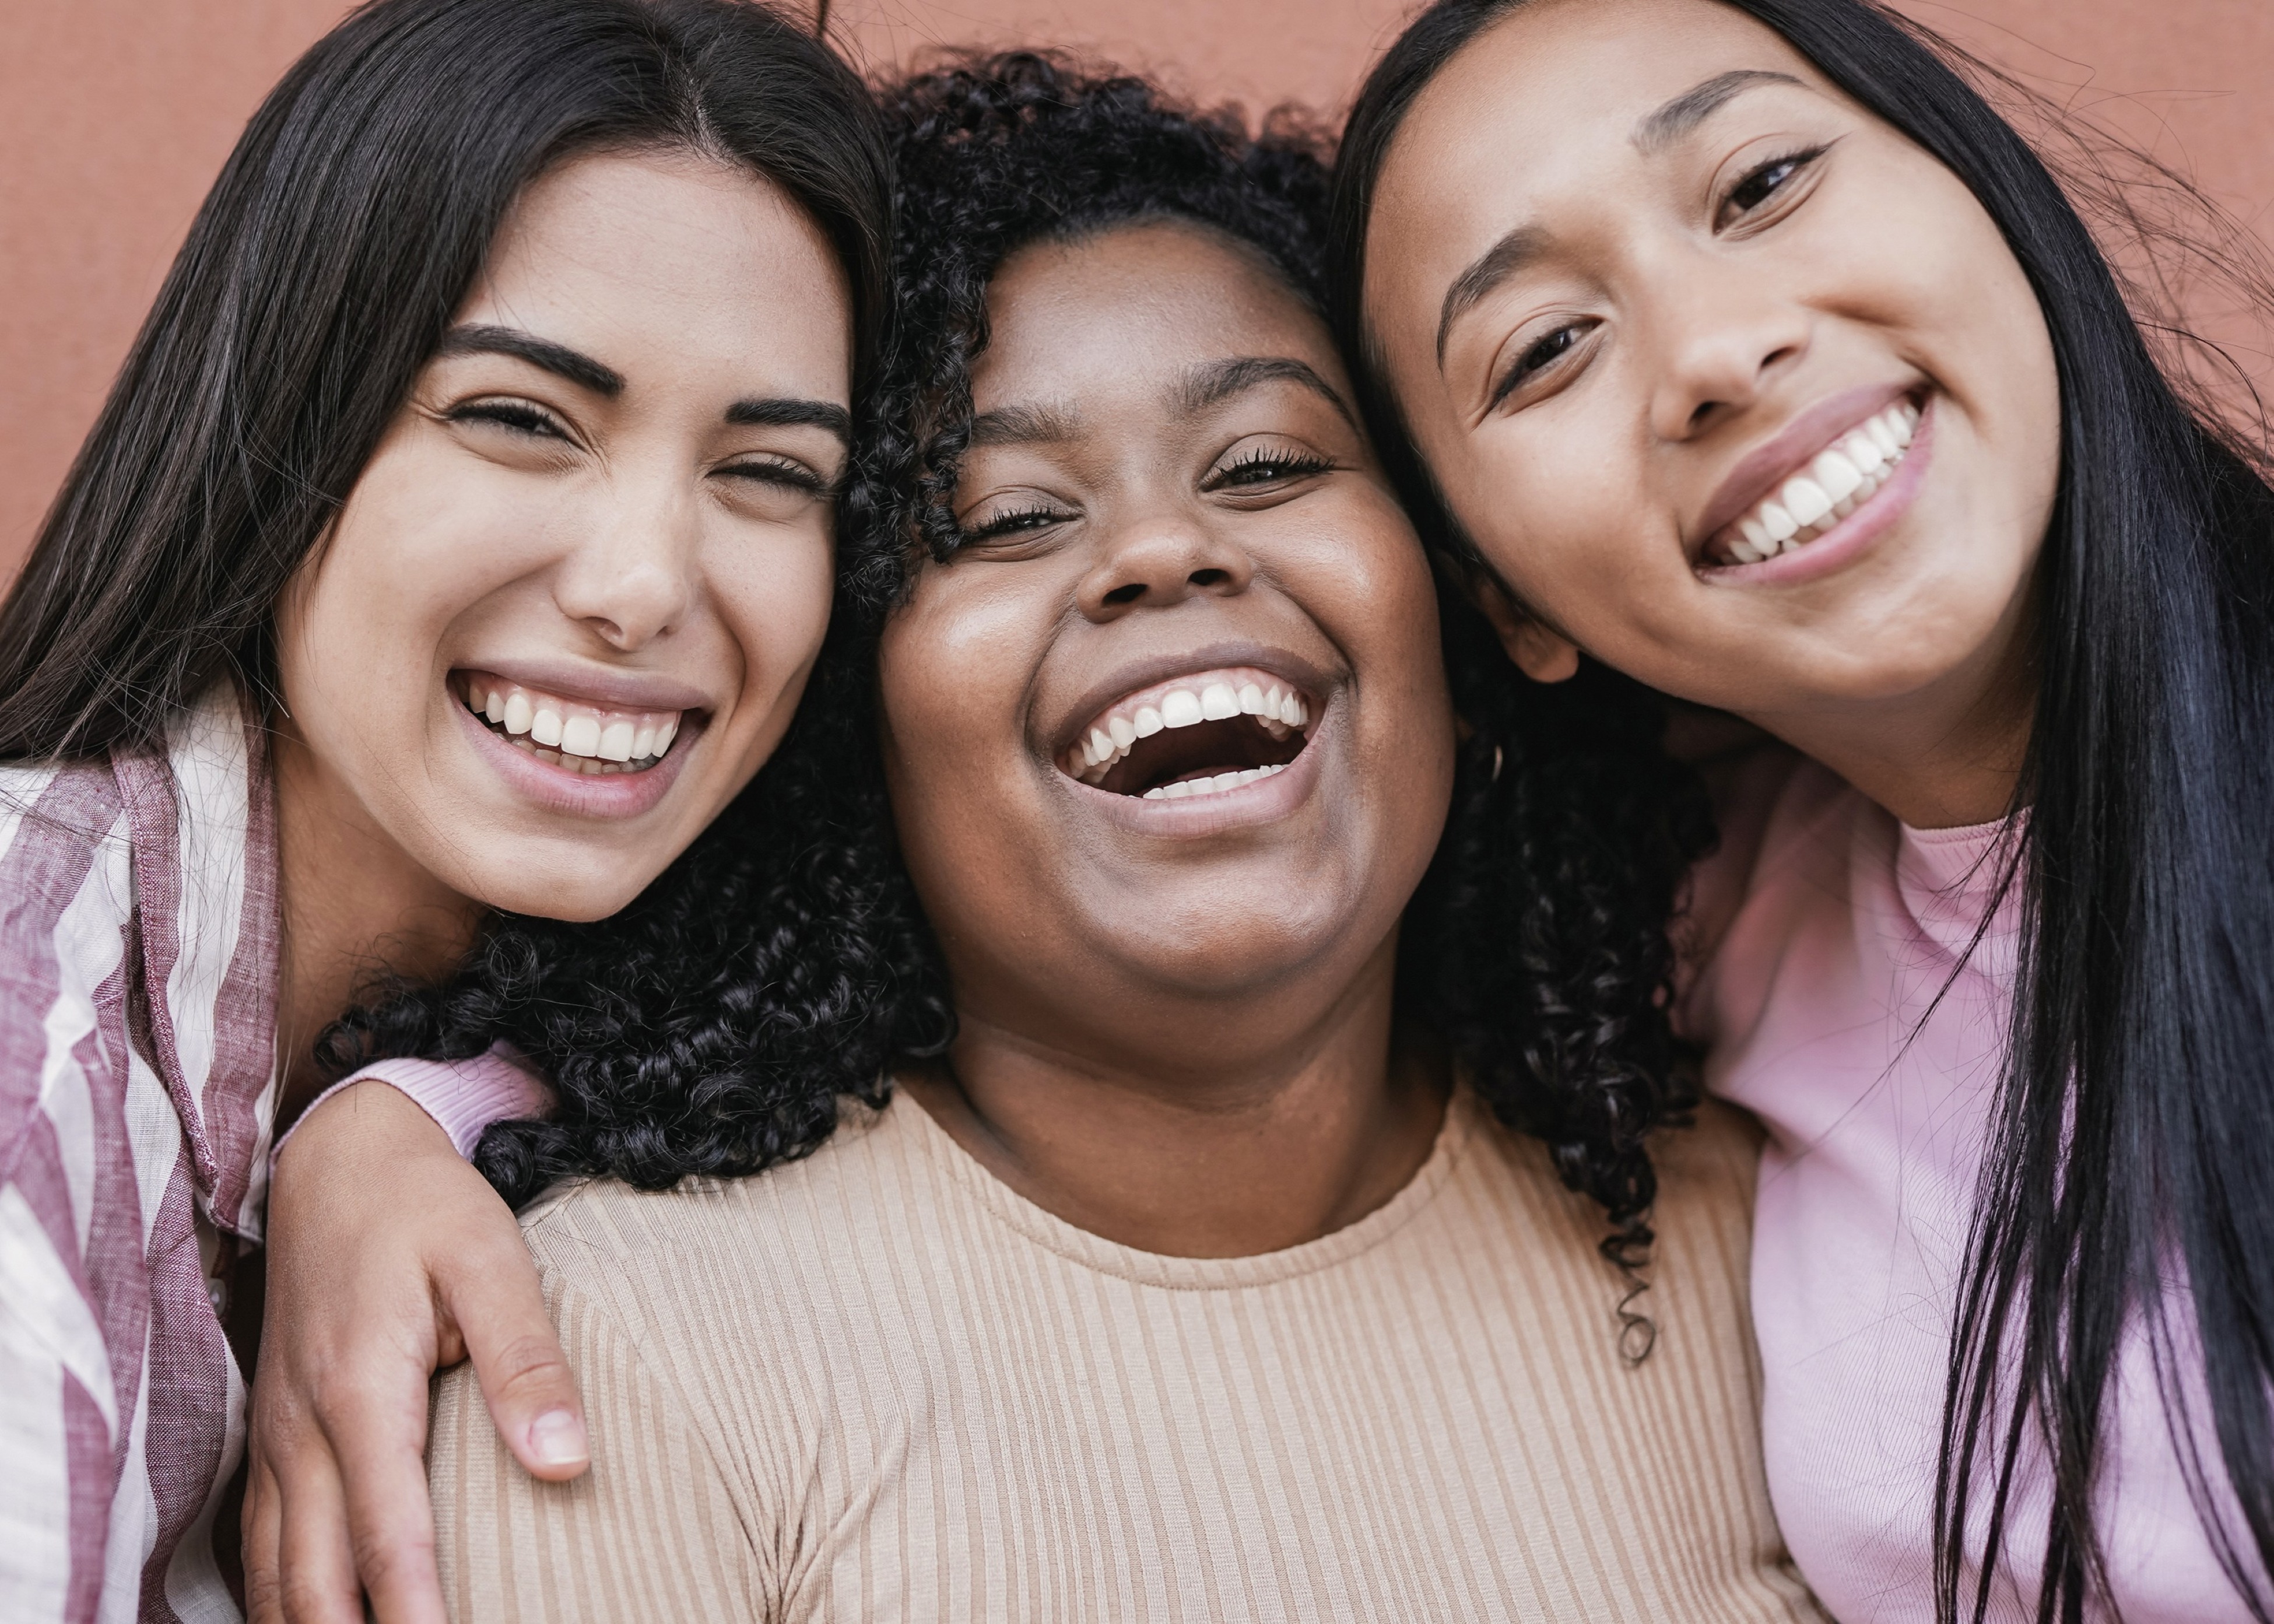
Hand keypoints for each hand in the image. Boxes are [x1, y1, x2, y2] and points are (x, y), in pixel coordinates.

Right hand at [243, 1080, 588, 1622]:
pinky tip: (316, 1621)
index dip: (415, 1612)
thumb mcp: (491, 1260)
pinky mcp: (272, 1432)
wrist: (339, 1158)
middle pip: (313, 1577)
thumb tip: (566, 1460)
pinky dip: (283, 1595)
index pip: (386, 1535)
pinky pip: (259, 1541)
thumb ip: (527, 1360)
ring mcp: (276, 1434)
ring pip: (274, 1571)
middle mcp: (302, 1428)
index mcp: (360, 1391)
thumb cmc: (422, 1207)